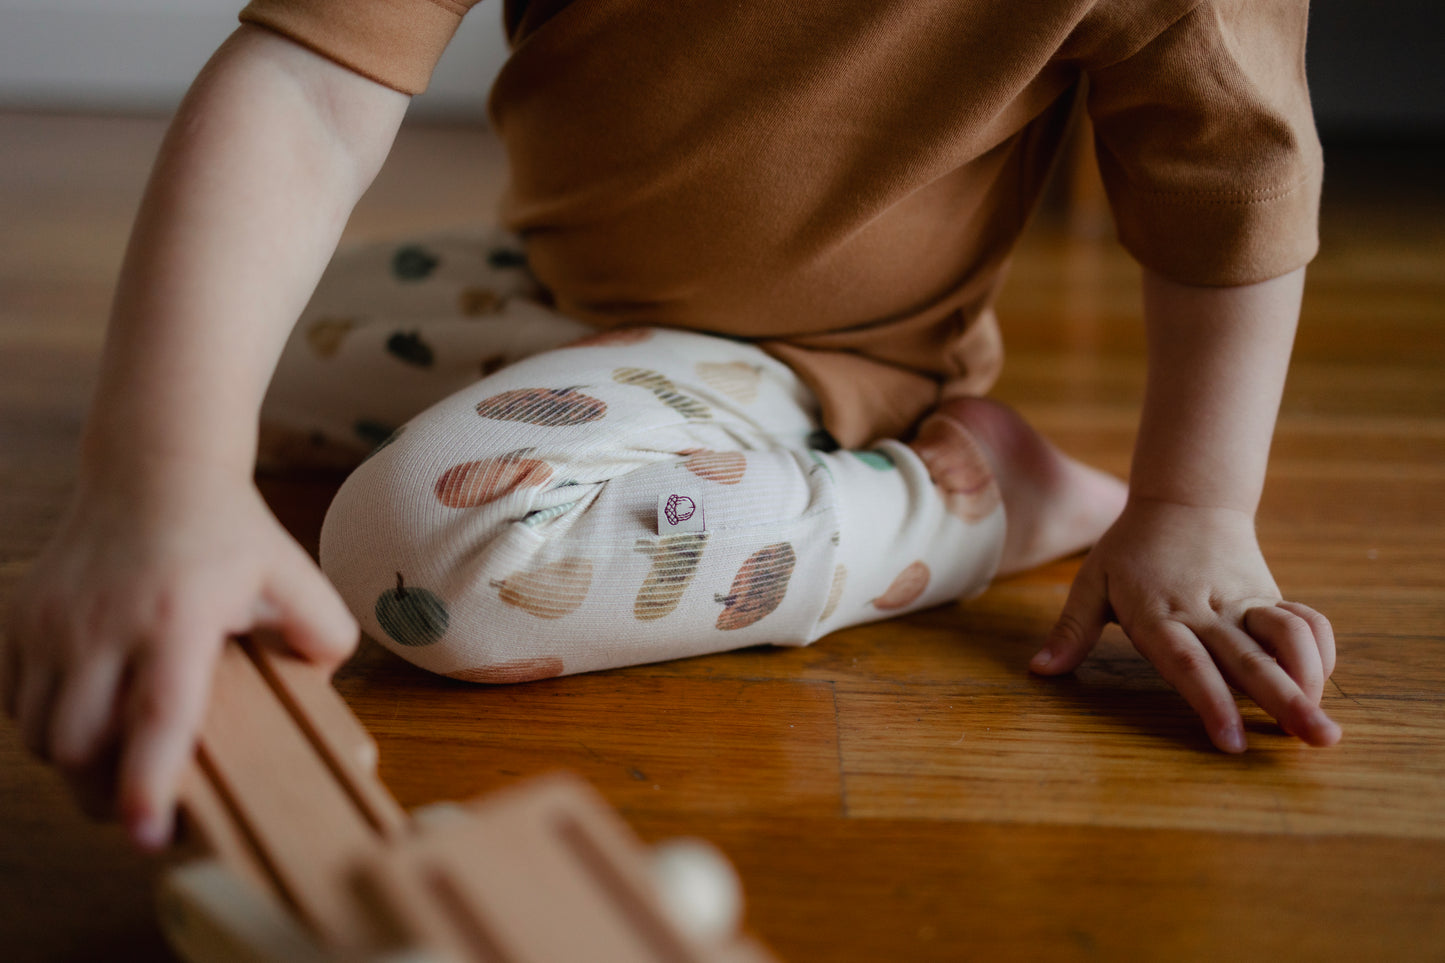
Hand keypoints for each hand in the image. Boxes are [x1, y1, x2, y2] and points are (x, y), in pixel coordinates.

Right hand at [2, 461, 356, 847]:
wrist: (153, 471)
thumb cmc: (229, 532)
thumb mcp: (293, 571)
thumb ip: (325, 630)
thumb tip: (324, 682)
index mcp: (179, 616)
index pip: (158, 714)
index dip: (149, 780)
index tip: (147, 830)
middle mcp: (105, 623)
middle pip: (81, 744)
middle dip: (104, 792)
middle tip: (139, 807)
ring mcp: (54, 622)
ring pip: (42, 734)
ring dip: (74, 763)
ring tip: (114, 762)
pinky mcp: (21, 619)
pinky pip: (17, 703)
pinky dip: (46, 726)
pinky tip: (87, 716)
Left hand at [1030, 497, 1339, 751]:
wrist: (1184, 498)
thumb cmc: (1130, 549)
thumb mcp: (1092, 583)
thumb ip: (1071, 630)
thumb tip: (1039, 671)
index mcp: (1160, 613)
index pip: (1189, 664)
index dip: (1212, 702)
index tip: (1231, 742)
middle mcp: (1207, 611)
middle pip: (1249, 660)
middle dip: (1284, 703)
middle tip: (1317, 741)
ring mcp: (1243, 602)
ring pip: (1287, 638)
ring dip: (1311, 679)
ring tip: (1326, 728)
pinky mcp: (1269, 595)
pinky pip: (1305, 620)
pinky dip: (1319, 649)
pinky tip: (1320, 683)